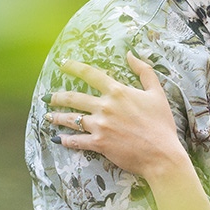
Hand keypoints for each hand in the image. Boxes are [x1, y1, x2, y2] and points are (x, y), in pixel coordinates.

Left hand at [46, 53, 184, 179]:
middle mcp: (105, 106)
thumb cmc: (161, 124)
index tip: (63, 63)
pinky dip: (65, 140)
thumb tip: (131, 54)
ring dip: (56, 117)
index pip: (91, 74)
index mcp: (118, 91)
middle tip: (48, 96)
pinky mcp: (98, 144)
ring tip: (47, 116)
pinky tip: (58, 139)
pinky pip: (76, 140)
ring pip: (71, 119)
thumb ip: (144, 71)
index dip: (74, 67)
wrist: (161, 155)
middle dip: (57, 96)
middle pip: (74, 97)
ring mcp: (99, 126)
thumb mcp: (157, 93)